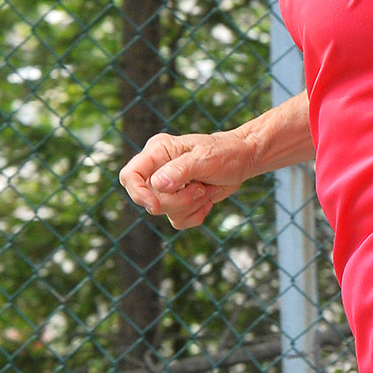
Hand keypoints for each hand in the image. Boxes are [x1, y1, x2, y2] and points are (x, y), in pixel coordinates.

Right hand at [119, 131, 254, 230]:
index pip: (130, 175)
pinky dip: (195, 215)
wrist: (242, 160)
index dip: (137, 193)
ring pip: (164, 213)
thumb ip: (180, 170)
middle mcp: (157, 169)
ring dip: (190, 206)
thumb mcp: (205, 158)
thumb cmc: (225, 152)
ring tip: (205, 188)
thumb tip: (157, 184)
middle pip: (149, 200)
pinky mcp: (177, 202)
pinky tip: (207, 198)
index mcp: (157, 152)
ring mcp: (166, 188)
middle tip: (200, 187)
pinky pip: (177, 221)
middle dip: (178, 200)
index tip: (156, 204)